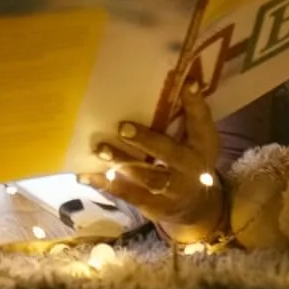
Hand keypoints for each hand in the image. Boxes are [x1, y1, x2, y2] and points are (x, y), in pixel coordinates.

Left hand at [79, 85, 226, 244]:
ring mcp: (169, 190)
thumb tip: (186, 80)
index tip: (188, 84)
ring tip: (101, 149)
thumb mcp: (201, 139)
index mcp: (201, 146)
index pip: (201, 123)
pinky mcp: (152, 205)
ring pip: (145, 176)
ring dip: (121, 161)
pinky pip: (128, 194)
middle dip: (146, 140)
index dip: (195, 105)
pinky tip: (87, 175)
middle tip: (123, 127)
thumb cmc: (194, 161)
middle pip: (167, 153)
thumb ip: (192, 113)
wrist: (198, 208)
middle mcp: (188, 169)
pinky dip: (107, 184)